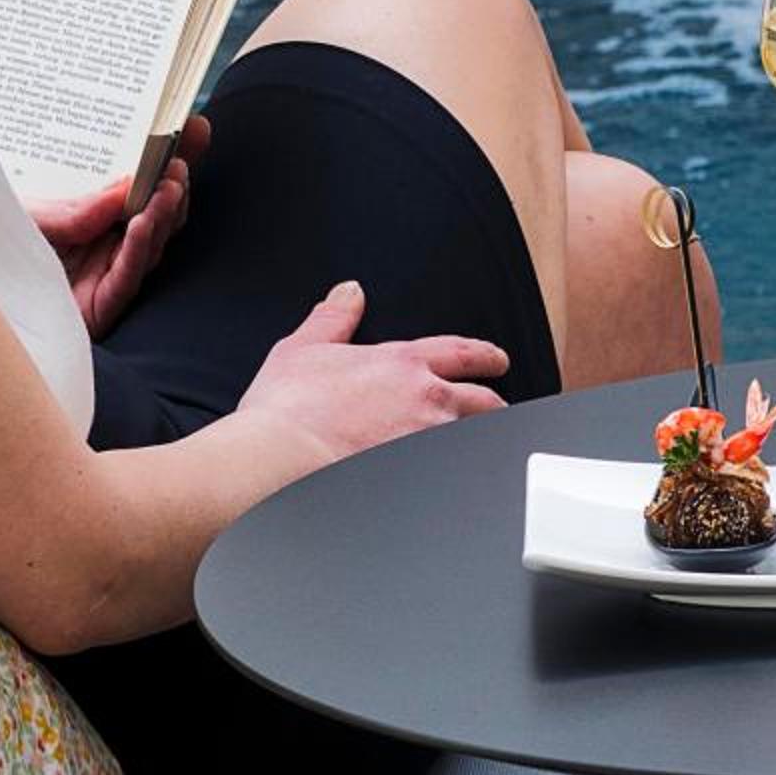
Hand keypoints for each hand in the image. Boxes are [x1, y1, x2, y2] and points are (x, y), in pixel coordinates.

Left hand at [26, 113, 209, 339]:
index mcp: (87, 223)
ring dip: (162, 215)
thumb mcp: (25, 217)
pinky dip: (137, 250)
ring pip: (148, 246)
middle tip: (181, 157)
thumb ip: (73, 209)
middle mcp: (102, 250)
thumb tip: (125, 189)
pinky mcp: (98, 311)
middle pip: (153, 216)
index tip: (191, 127)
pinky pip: (125, 279)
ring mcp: (103, 282)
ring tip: (170, 184)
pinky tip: (141, 223)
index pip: (137, 189)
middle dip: (173, 184)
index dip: (167, 160)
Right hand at [236, 280, 509, 465]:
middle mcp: (426, 400)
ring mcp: (427, 441)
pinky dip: (457, 475)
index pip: (461, 353)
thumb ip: (334, 318)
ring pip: (472, 438)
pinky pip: (452, 475)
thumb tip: (349, 292)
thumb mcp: (304, 348)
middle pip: (483, 401)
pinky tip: (457, 482)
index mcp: (402, 364)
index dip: (484, 356)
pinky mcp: (420, 476)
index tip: (496, 360)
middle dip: (494, 403)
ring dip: (477, 439)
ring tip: (477, 446)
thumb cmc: (286, 409)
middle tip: (496, 407)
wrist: (279, 459)